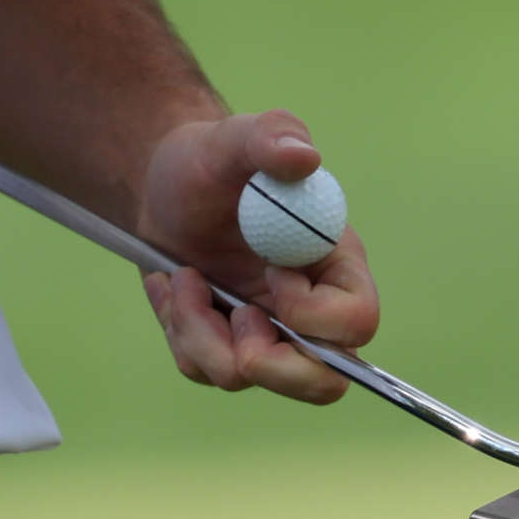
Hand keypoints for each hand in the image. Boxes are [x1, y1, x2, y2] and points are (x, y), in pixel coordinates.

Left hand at [137, 110, 380, 405]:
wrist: (161, 184)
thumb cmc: (209, 159)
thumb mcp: (233, 138)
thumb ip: (272, 135)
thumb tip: (304, 156)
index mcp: (332, 264)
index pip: (357, 321)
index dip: (315, 315)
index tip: (271, 274)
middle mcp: (309, 308)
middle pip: (324, 383)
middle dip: (271, 365)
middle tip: (235, 318)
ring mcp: (267, 331)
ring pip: (249, 377)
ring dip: (201, 332)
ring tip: (181, 276)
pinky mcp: (225, 342)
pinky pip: (205, 368)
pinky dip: (179, 329)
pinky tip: (169, 284)